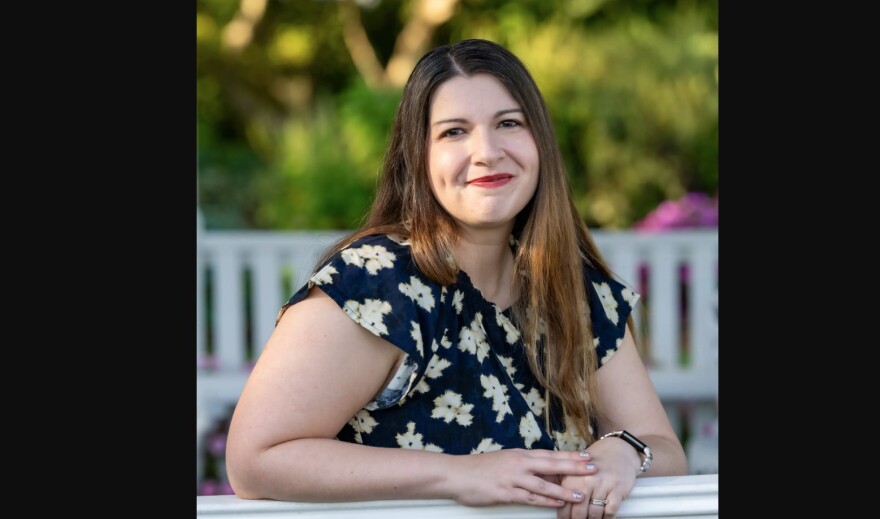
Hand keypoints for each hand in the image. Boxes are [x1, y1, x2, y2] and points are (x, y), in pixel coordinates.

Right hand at [448, 448, 596, 507]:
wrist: (456, 474)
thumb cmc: (480, 469)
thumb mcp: (504, 461)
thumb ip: (523, 465)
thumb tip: (542, 469)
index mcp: (519, 455)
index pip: (549, 454)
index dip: (569, 456)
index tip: (586, 456)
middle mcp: (519, 464)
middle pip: (551, 464)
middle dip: (574, 467)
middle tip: (592, 468)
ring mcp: (512, 478)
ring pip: (543, 484)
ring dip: (563, 489)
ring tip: (580, 494)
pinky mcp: (505, 492)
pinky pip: (529, 497)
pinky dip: (545, 500)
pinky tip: (556, 503)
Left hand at [555, 439, 640, 518]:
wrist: (618, 449)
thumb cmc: (595, 462)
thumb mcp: (575, 469)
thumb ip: (566, 485)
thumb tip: (557, 503)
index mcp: (572, 477)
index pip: (564, 505)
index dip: (564, 517)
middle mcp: (586, 481)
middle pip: (579, 513)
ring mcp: (602, 485)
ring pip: (595, 514)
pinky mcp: (617, 489)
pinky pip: (610, 511)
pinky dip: (607, 517)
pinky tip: (604, 516)